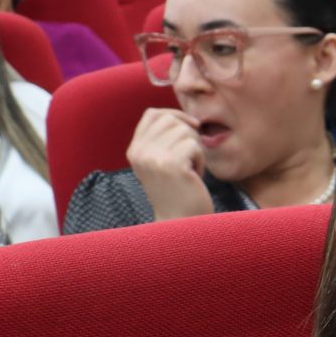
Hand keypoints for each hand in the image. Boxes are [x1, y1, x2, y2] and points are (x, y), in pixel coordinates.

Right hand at [126, 108, 214, 222]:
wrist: (180, 222)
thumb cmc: (178, 193)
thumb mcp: (161, 164)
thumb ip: (163, 141)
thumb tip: (186, 117)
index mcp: (134, 150)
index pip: (152, 114)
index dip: (175, 114)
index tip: (191, 126)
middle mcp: (140, 151)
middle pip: (171, 119)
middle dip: (189, 134)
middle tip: (191, 158)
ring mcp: (154, 157)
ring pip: (186, 131)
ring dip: (196, 150)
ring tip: (190, 170)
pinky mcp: (171, 164)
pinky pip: (195, 146)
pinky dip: (200, 161)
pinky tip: (194, 177)